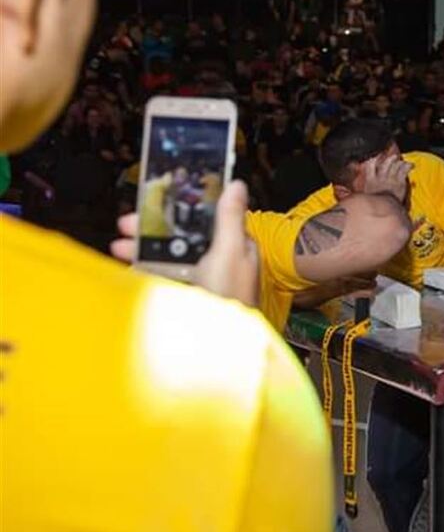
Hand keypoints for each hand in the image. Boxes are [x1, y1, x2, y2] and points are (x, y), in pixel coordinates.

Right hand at [111, 180, 259, 306]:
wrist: (216, 346)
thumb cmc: (227, 296)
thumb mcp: (228, 251)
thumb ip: (229, 218)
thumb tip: (237, 184)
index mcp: (236, 248)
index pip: (208, 219)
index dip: (181, 208)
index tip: (155, 200)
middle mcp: (221, 263)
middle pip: (184, 237)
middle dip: (153, 229)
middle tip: (124, 226)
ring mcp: (204, 283)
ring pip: (171, 258)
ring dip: (143, 249)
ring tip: (118, 247)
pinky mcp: (188, 300)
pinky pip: (164, 281)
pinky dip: (144, 273)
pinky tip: (126, 270)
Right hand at [363, 149, 411, 201]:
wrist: (385, 211)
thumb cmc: (376, 206)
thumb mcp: (365, 199)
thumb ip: (364, 192)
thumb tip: (358, 192)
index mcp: (370, 181)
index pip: (370, 165)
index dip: (373, 160)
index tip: (376, 158)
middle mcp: (380, 177)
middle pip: (385, 163)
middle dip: (389, 159)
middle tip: (393, 157)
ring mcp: (390, 179)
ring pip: (395, 165)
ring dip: (399, 162)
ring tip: (401, 161)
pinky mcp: (400, 182)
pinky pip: (404, 170)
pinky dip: (408, 166)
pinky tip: (411, 165)